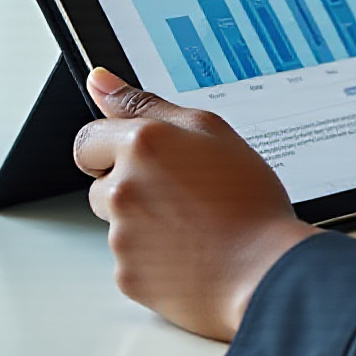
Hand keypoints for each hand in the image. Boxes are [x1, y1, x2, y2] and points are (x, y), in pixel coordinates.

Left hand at [74, 70, 316, 340]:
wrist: (266, 270)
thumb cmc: (248, 199)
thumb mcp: (211, 130)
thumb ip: (145, 104)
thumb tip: (99, 80)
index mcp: (142, 144)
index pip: (90, 139)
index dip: (114, 148)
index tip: (140, 160)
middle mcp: (123, 187)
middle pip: (102, 183)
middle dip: (130, 185)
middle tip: (182, 193)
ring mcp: (122, 236)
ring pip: (117, 223)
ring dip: (144, 222)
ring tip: (195, 225)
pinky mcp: (128, 275)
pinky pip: (130, 260)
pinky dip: (153, 257)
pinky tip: (191, 252)